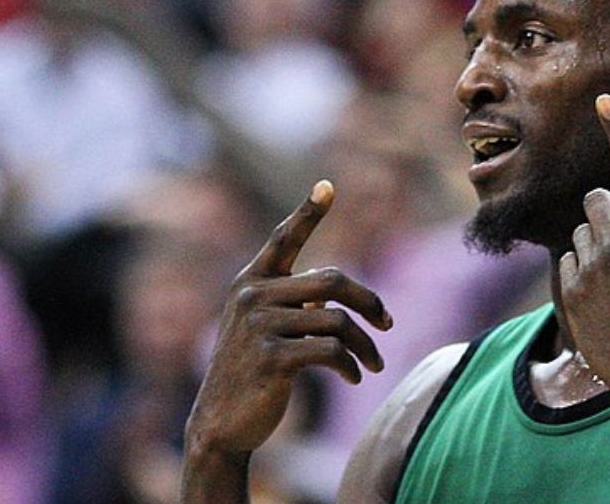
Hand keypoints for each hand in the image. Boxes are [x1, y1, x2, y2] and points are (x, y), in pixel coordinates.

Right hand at [185, 181, 392, 456]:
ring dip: (365, 345)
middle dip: (370, 301)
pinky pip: (331, 351)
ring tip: (373, 363)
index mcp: (251, 282)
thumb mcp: (269, 328)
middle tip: (387, 323)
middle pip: (334, 281)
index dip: (307, 212)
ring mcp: (259, 326)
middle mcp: (252, 296)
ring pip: (338, 321)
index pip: (283, 239)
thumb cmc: (253, 372)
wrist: (221, 424)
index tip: (328, 186)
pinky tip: (355, 377)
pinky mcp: (271, 358)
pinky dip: (351, 365)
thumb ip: (296, 303)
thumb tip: (341, 296)